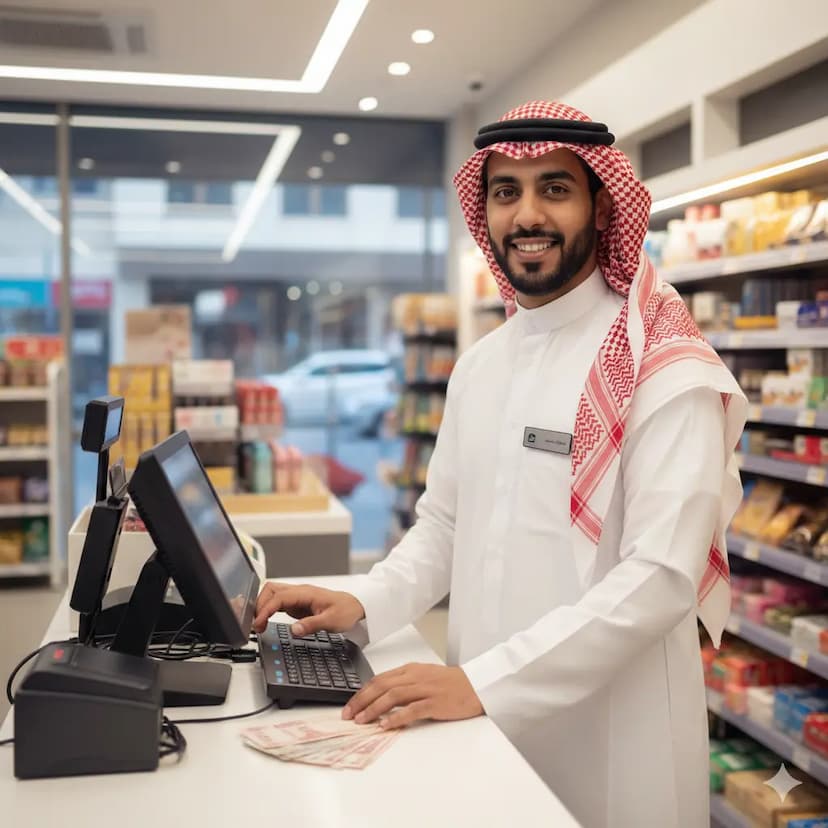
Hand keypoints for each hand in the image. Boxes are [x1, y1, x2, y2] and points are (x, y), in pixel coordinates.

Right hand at [252, 582, 365, 634]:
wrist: (355, 606)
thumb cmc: (346, 610)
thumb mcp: (332, 621)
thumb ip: (312, 625)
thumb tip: (295, 630)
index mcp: (306, 593)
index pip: (278, 597)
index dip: (265, 610)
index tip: (258, 623)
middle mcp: (299, 592)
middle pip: (270, 590)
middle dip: (260, 606)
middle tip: (256, 625)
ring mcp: (297, 596)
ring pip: (272, 594)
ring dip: (262, 607)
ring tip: (259, 625)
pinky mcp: (297, 603)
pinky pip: (277, 602)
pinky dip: (268, 610)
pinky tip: (266, 621)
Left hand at [342, 663, 483, 729]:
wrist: (476, 685)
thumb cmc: (449, 683)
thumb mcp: (423, 677)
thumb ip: (403, 683)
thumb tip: (379, 697)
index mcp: (410, 669)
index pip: (379, 679)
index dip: (362, 692)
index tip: (350, 705)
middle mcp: (415, 677)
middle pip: (382, 685)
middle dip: (362, 700)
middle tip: (349, 714)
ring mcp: (425, 689)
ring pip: (393, 696)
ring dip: (374, 709)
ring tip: (362, 721)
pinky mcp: (435, 703)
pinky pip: (412, 709)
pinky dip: (397, 717)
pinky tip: (386, 725)